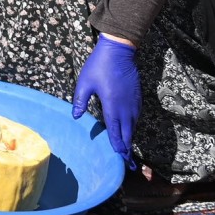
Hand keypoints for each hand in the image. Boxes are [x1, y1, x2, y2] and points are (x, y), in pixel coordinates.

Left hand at [73, 34, 140, 167]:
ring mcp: (133, 103)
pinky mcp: (137, 97)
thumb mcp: (84, 83)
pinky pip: (136, 117)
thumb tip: (76, 116)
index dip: (116, 145)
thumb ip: (80, 101)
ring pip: (133, 125)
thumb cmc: (99, 66)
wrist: (119, 51)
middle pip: (127, 132)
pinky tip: (128, 129)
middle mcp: (125, 108)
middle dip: (126, 147)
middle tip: (127, 162)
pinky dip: (132, 126)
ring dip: (130, 137)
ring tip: (127, 150)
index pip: (115, 131)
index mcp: (112, 106)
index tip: (119, 157)